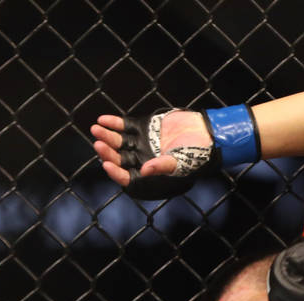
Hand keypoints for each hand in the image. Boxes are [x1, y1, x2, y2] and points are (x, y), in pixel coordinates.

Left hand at [91, 111, 210, 188]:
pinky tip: (104, 120)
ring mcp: (143, 144)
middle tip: (99, 144)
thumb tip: (145, 171)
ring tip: (96, 129)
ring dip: (107, 137)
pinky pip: (125, 127)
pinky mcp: (144, 128)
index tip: (107, 165)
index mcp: (153, 175)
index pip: (129, 178)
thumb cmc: (198, 154)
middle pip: (120, 159)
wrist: (207, 133)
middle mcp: (145, 160)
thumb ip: (162, 166)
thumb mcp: (182, 164)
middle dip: (108, 153)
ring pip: (119, 143)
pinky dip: (114, 123)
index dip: (117, 173)